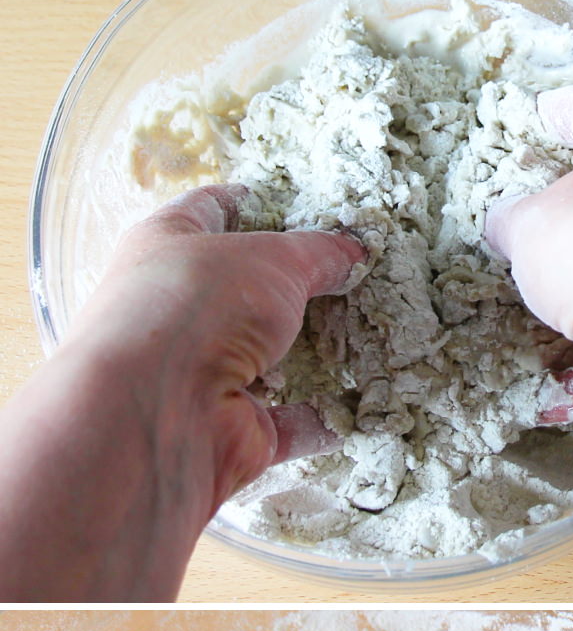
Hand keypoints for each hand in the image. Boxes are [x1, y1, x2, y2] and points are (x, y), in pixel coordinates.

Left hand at [74, 184, 365, 505]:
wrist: (156, 411)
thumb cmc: (199, 303)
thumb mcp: (272, 258)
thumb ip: (316, 253)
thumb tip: (349, 251)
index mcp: (166, 247)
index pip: (207, 211)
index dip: (249, 202)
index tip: (294, 202)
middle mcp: (175, 311)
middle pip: (238, 290)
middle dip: (288, 287)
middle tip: (344, 273)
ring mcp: (198, 375)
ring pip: (260, 362)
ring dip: (305, 356)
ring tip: (358, 333)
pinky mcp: (227, 429)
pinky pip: (283, 422)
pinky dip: (316, 419)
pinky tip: (354, 404)